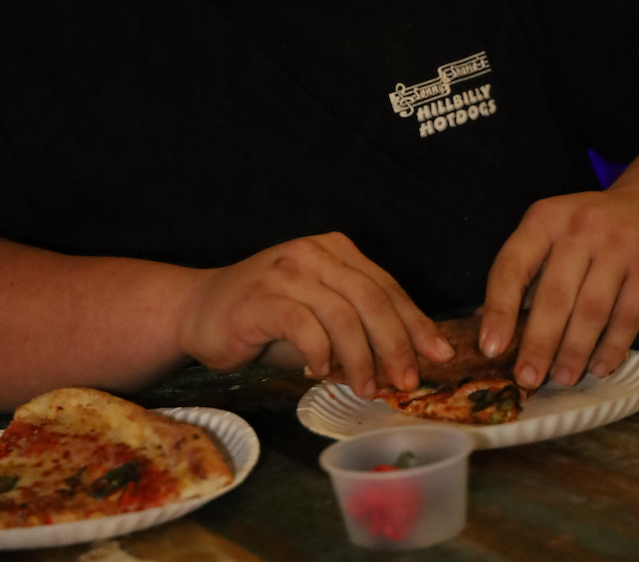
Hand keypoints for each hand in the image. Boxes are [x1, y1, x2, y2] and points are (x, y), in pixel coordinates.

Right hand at [177, 232, 453, 397]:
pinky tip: (320, 373)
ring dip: (361, 359)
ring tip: (367, 388)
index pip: (386, 286)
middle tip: (407, 381)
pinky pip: (306, 328)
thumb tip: (408, 358)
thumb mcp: (319, 313)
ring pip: (344, 315)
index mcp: (334, 249)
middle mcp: (313, 253)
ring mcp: (287, 272)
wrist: (199, 310)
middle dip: (397, 344)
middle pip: (372, 299)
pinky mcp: (262, 298)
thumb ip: (357, 325)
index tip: (439, 355)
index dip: (416, 323)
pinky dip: (321, 355)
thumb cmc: (265, 317)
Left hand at [479, 188, 638, 389]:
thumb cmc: (594, 231)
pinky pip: (628, 316)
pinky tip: (599, 367)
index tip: (491, 347)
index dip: (499, 309)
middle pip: (553, 294)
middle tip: (527, 377)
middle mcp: (580, 227)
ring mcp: (618, 246)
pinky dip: (612, 347)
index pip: (512, 265)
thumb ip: (527, 270)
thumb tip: (489, 321)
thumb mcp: (555, 233)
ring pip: (590, 310)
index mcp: (544, 219)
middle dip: (538, 343)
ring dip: (574, 351)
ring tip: (562, 378)